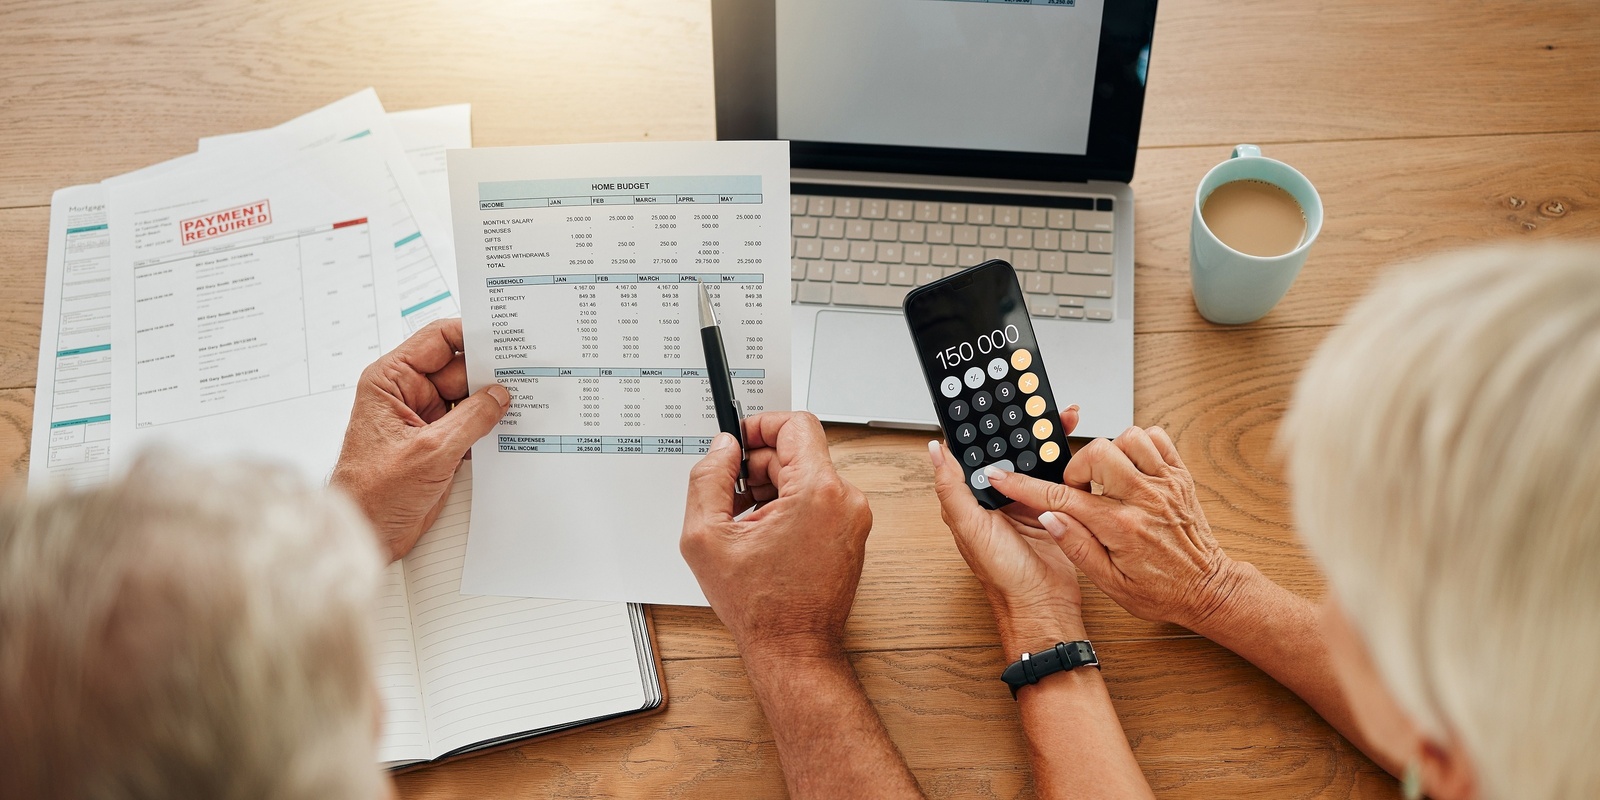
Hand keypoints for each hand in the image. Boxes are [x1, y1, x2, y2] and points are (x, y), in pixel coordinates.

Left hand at [331, 319, 508, 561]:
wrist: (366, 534)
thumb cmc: (374, 493)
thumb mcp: (430, 451)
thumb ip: (471, 418)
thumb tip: (500, 395)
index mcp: (391, 380)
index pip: (437, 340)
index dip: (471, 335)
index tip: (504, 338)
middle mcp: (406, 394)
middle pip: (459, 369)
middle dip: (490, 375)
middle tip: (526, 376)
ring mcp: (424, 419)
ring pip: (468, 398)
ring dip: (492, 405)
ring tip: (526, 403)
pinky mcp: (436, 443)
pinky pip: (469, 425)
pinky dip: (488, 428)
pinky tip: (512, 429)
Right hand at [680, 412, 871, 660]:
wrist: (793, 648)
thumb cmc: (761, 607)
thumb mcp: (707, 536)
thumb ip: (708, 479)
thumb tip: (723, 448)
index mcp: (818, 492)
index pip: (796, 425)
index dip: (760, 425)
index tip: (739, 441)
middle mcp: (846, 500)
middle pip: (798, 452)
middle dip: (759, 467)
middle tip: (730, 495)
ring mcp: (854, 518)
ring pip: (806, 477)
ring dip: (771, 489)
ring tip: (744, 524)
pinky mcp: (852, 533)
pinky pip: (818, 500)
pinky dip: (788, 508)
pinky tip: (763, 536)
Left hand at [928, 407, 1084, 648]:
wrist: (1044, 605)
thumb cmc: (1003, 576)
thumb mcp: (971, 527)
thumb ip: (952, 488)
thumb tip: (934, 450)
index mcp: (972, 498)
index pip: (975, 452)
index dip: (983, 426)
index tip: (993, 399)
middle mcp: (997, 497)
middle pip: (1009, 450)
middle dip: (1022, 426)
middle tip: (1037, 403)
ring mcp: (1026, 502)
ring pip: (1035, 459)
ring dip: (1047, 439)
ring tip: (1062, 417)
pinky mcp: (1052, 508)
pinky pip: (1058, 477)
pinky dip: (1067, 461)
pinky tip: (1073, 446)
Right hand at [983, 425, 1243, 632]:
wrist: (1207, 589)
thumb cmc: (1160, 591)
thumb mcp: (1110, 583)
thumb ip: (1076, 546)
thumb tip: (1048, 517)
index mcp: (1121, 527)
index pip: (1062, 498)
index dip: (1025, 486)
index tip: (1002, 476)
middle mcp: (1144, 498)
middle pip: (1096, 452)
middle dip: (1078, 466)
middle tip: (1080, 489)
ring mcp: (1165, 483)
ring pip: (1127, 437)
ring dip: (1110, 451)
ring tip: (1107, 477)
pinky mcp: (1179, 476)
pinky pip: (1157, 438)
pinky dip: (1139, 444)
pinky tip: (1131, 466)